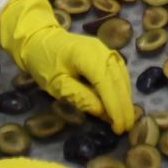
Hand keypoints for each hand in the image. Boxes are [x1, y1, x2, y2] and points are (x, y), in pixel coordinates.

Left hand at [0, 0, 136, 132]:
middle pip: (117, 81)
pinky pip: (119, 71)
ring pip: (121, 76)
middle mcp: (101, 51)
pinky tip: (123, 101)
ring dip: (126, 98)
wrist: (40, 39)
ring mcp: (105, 49)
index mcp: (86, 56)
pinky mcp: (105, 52)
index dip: (114, 107)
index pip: (106, 85)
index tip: (119, 127)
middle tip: (127, 128)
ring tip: (127, 119)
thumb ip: (79, 97)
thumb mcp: (56, 84)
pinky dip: (122, 88)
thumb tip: (102, 112)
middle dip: (124, 106)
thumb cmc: (44, 62)